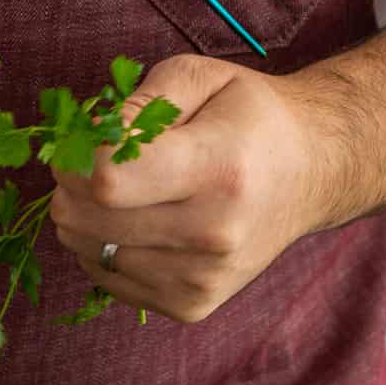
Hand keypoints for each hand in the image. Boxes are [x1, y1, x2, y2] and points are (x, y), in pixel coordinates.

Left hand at [49, 54, 338, 322]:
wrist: (313, 173)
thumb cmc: (249, 118)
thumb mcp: (200, 77)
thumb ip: (137, 103)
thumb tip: (84, 142)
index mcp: (219, 171)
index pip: (108, 180)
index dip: (78, 155)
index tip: (92, 136)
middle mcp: (214, 235)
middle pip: (87, 220)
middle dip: (73, 183)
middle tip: (101, 158)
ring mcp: (203, 279)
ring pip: (87, 251)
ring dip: (88, 216)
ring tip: (129, 188)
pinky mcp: (191, 306)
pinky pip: (106, 277)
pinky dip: (106, 246)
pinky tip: (140, 220)